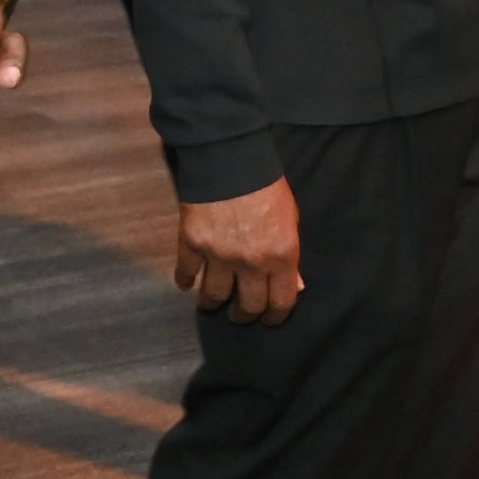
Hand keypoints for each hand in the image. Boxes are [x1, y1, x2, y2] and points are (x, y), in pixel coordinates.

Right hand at [175, 179, 303, 323]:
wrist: (231, 158)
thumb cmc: (267, 186)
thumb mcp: (291, 219)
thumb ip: (290, 255)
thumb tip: (294, 285)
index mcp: (280, 257)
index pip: (280, 302)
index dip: (275, 316)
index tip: (270, 319)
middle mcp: (250, 263)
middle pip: (247, 305)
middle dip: (244, 315)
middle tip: (240, 315)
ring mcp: (218, 255)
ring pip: (214, 295)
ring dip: (212, 304)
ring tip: (211, 305)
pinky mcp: (192, 243)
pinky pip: (186, 270)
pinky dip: (184, 280)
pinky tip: (185, 284)